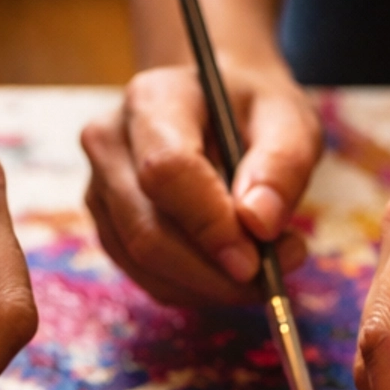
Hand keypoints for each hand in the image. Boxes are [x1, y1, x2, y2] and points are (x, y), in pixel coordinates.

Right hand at [82, 58, 319, 309]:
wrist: (219, 104)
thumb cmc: (253, 109)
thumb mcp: (288, 118)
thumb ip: (282, 164)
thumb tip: (259, 223)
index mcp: (152, 100)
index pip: (166, 172)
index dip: (210, 224)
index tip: (255, 260)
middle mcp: (110, 143)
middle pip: (146, 232)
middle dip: (213, 272)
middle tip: (274, 274)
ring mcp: (100, 189)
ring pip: (144, 264)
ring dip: (209, 286)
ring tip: (264, 268)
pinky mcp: (108, 227)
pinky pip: (147, 278)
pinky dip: (195, 289)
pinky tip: (231, 272)